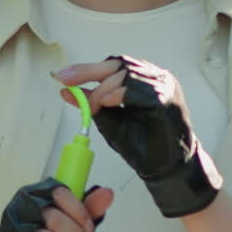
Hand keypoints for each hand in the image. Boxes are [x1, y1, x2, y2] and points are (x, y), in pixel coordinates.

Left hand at [56, 56, 222, 217]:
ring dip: (105, 88)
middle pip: (120, 64)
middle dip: (90, 72)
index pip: (114, 65)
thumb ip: (92, 104)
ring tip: (96, 105)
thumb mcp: (110, 121)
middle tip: (69, 81)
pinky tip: (109, 102)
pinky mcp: (167, 99)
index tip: (63, 75)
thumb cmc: (143, 145)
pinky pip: (142, 89)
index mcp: (143, 80)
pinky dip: (122, 94)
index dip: (87, 68)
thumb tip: (67, 90)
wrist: (164, 168)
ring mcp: (164, 86)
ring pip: (128, 74)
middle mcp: (155, 78)